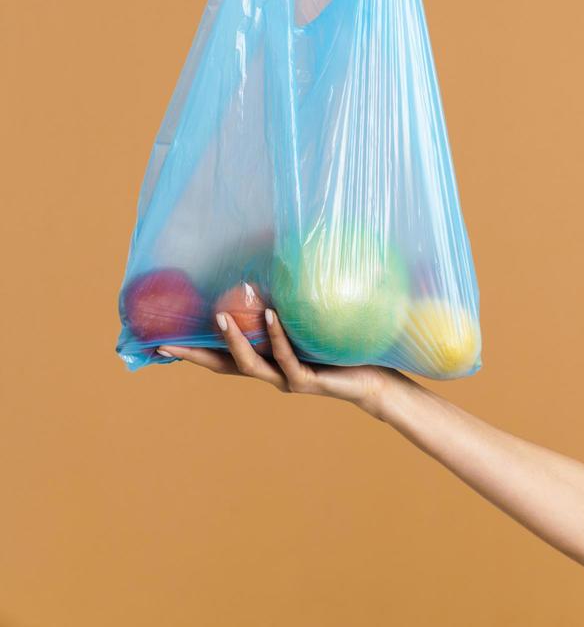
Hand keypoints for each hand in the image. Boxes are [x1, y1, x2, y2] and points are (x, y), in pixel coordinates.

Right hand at [158, 308, 399, 415]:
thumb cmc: (335, 344)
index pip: (218, 355)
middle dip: (195, 354)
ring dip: (233, 341)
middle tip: (167, 341)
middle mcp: (269, 372)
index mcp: (263, 359)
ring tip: (219, 316)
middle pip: (222, 366)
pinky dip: (277, 337)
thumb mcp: (304, 319)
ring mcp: (286, 379)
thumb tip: (268, 258)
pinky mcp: (308, 380)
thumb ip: (283, 299)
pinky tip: (270, 316)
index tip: (158, 342)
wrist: (370, 376)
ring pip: (251, 365)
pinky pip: (289, 358)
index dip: (189, 350)